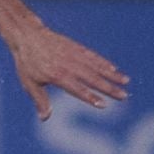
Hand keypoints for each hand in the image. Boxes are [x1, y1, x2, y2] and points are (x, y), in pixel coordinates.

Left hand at [9, 24, 129, 119]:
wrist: (27, 35)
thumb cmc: (27, 62)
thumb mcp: (29, 82)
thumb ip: (40, 100)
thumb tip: (45, 118)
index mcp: (57, 75)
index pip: (76, 89)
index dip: (90, 97)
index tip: (104, 104)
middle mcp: (68, 65)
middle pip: (92, 78)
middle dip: (109, 88)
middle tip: (124, 96)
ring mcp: (73, 54)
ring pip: (95, 66)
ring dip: (111, 74)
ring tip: (126, 82)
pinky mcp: (75, 47)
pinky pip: (92, 55)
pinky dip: (103, 62)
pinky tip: (114, 69)